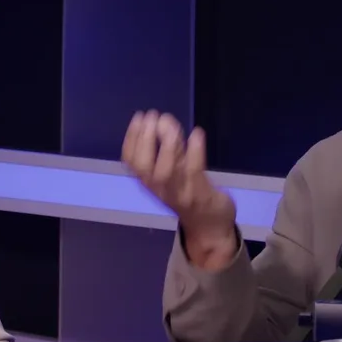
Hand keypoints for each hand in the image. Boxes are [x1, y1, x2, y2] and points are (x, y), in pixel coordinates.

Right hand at [122, 110, 238, 270]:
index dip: (131, 138)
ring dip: (167, 144)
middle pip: (145, 166)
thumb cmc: (188, 193)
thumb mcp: (170, 175)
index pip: (131, 161)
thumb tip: (161, 122)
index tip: (139, 117)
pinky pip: (195, 172)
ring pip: (168, 170)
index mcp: (148, 182)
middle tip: (154, 115)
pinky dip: (195, 151)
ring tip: (169, 122)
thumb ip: (164, 153)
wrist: (209, 225)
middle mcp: (159, 189)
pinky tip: (196, 133)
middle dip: (146, 138)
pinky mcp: (200, 194)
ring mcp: (179, 193)